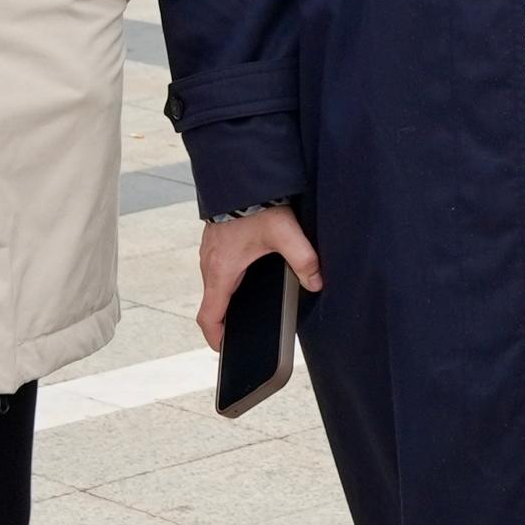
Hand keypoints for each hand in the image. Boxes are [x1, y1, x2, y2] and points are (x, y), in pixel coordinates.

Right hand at [197, 204, 323, 345]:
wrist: (239, 175)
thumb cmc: (255, 203)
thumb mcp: (284, 233)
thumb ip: (303, 259)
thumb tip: (316, 282)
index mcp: (221, 270)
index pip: (208, 316)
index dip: (215, 337)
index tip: (224, 349)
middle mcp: (210, 264)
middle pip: (213, 302)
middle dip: (225, 320)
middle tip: (243, 331)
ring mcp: (210, 252)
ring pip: (215, 284)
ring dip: (227, 297)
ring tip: (248, 306)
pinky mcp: (216, 241)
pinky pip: (219, 268)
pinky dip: (229, 278)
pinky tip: (249, 275)